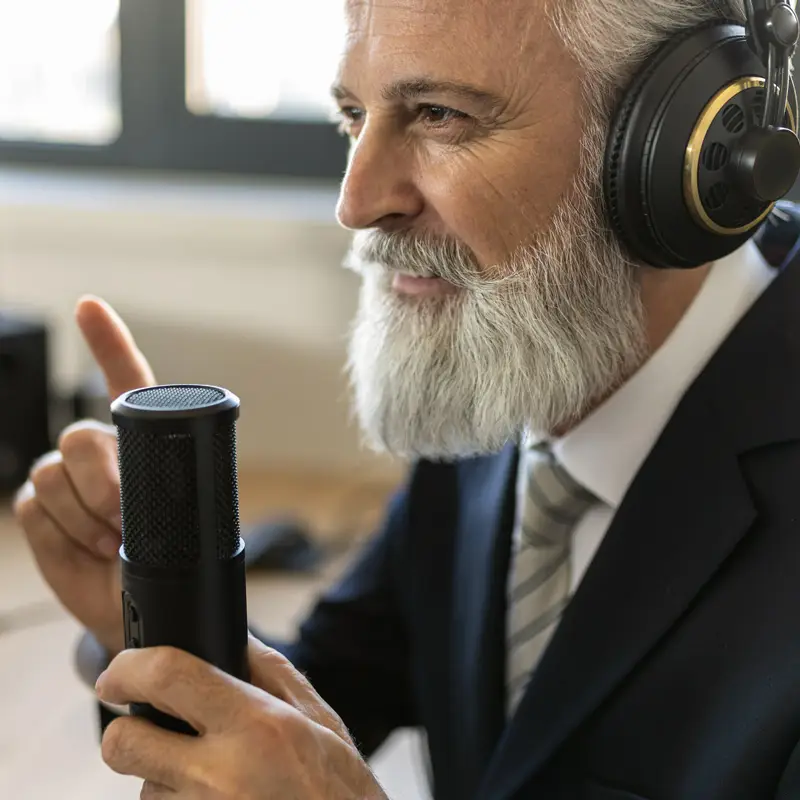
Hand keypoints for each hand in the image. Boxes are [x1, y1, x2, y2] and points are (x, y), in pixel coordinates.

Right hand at [13, 296, 155, 654]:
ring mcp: (66, 479)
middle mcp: (101, 451)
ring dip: (88, 517)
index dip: (107, 343)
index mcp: (145, 441)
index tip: (89, 307)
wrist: (145, 609)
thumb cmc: (173, 558)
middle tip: (126, 521)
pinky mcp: (41, 509)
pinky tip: (91, 549)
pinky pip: (36, 507)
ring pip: (55, 474)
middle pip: (82, 437)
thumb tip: (124, 483)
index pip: (126, 381)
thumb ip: (162, 489)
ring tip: (115, 544)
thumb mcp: (184, 522)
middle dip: (104, 483)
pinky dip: (66, 535)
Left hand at [96, 635, 388, 799]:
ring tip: (215, 780)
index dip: (129, 667)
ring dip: (165, 778)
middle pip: (123, 743)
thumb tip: (233, 636)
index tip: (120, 673)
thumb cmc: (339, 791)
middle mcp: (220, 777)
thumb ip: (271, 671)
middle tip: (156, 728)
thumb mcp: (320, 720)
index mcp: (257, 727)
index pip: (166, 678)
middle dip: (129, 731)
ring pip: (142, 789)